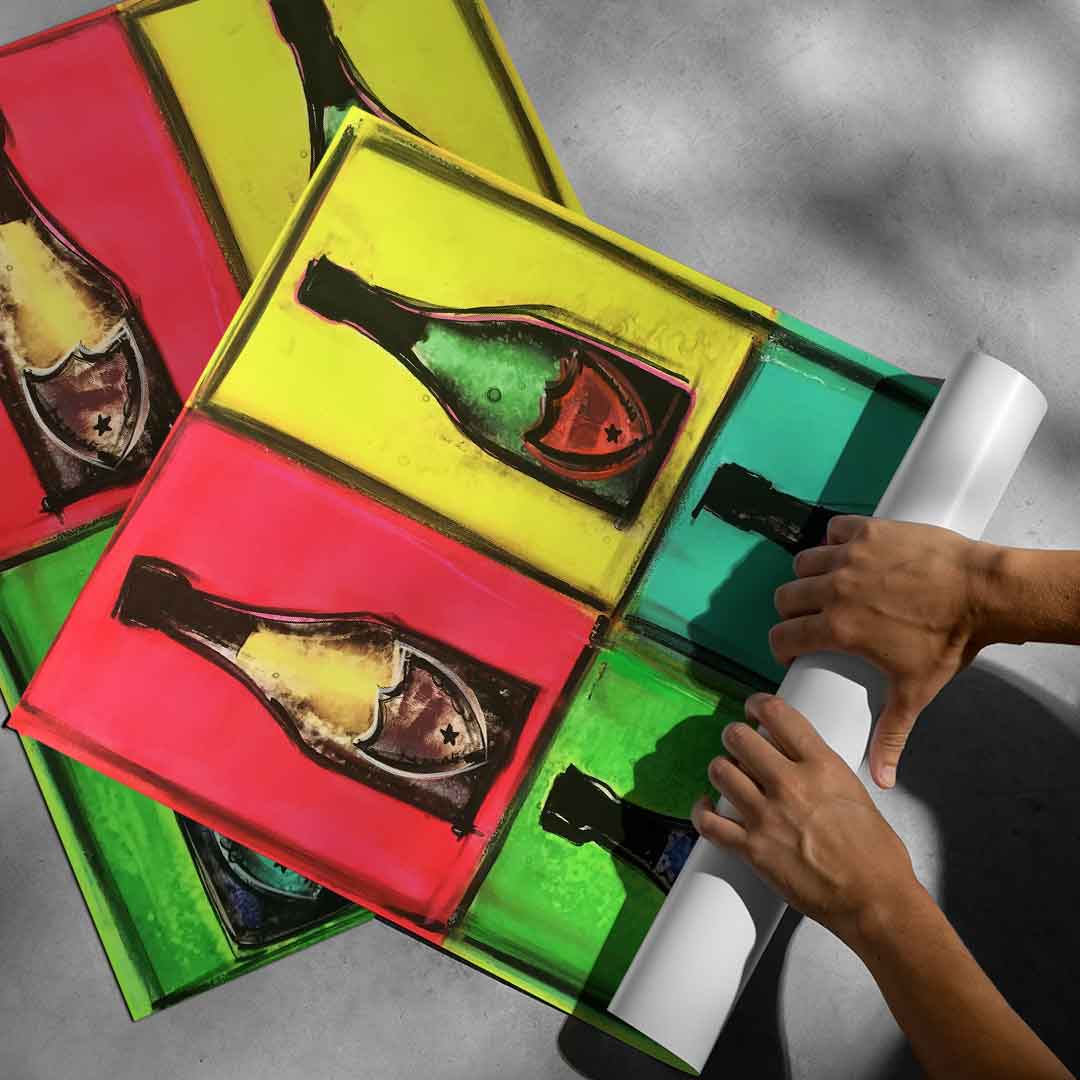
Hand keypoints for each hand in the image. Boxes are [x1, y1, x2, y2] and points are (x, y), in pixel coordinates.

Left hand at [692, 694, 918, 942]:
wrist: (874, 899)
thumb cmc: (876, 853)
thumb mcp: (855, 792)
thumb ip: (822, 771)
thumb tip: (801, 761)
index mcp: (821, 765)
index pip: (777, 713)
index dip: (757, 704)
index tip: (752, 709)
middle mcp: (790, 784)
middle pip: (738, 737)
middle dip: (735, 737)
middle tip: (738, 744)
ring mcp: (768, 816)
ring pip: (719, 771)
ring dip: (721, 771)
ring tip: (728, 776)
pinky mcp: (752, 849)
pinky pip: (708, 822)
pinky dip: (702, 812)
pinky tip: (707, 808)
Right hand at [770, 516, 997, 787]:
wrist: (983, 593)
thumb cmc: (948, 641)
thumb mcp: (916, 691)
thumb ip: (892, 734)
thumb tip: (881, 779)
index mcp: (838, 627)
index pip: (782, 635)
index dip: (783, 647)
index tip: (794, 650)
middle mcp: (835, 589)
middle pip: (785, 597)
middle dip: (793, 612)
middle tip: (812, 619)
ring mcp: (851, 555)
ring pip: (804, 562)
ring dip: (810, 576)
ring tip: (829, 586)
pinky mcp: (869, 530)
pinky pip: (834, 530)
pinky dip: (835, 540)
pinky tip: (849, 553)